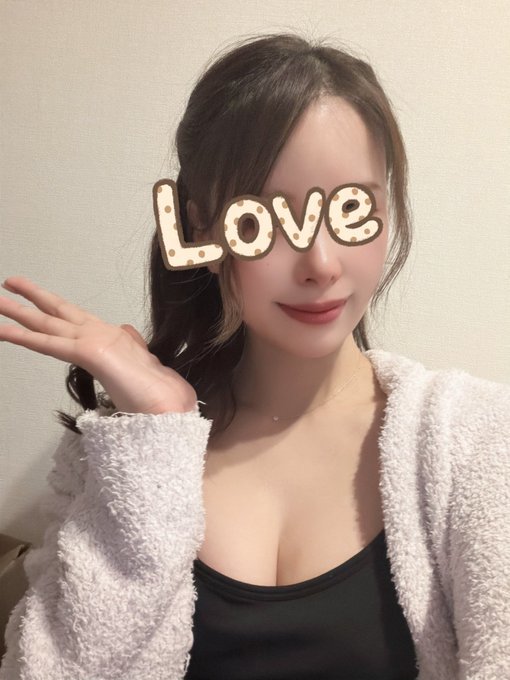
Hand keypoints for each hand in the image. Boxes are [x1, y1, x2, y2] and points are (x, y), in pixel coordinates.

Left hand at [0, 276, 197, 414]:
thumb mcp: (146, 369)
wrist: (171, 405)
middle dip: (34, 297)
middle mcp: (103, 333)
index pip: (77, 320)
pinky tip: (3, 331)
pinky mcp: (89, 352)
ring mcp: (96, 339)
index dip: (56, 309)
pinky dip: (23, 337)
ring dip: (20, 310)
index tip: (41, 303)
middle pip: (60, 312)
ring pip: (49, 322)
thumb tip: (127, 333)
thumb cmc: (159, 395)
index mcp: (115, 338)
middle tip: (10, 283)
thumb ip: (134, 349)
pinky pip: (48, 344)